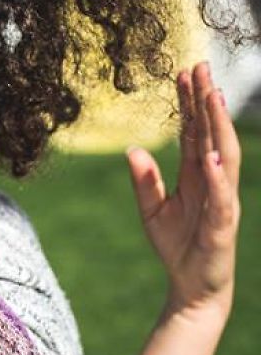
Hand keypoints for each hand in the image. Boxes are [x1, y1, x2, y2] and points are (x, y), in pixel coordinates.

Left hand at [126, 60, 240, 319]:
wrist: (191, 288)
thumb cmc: (176, 247)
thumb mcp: (151, 210)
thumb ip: (144, 180)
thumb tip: (131, 149)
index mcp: (195, 175)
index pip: (195, 131)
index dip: (190, 103)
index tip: (183, 72)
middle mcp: (212, 182)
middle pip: (212, 134)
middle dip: (207, 101)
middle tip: (201, 66)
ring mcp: (221, 201)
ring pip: (224, 156)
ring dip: (219, 127)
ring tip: (213, 97)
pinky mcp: (222, 226)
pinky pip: (221, 198)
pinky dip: (217, 178)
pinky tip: (211, 157)